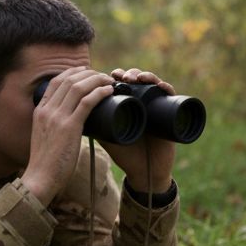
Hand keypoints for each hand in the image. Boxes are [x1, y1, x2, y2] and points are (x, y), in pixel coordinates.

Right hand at [21, 67, 115, 205]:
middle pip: (68, 80)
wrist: (40, 178)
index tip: (88, 73)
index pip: (56, 81)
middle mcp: (47, 110)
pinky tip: (109, 91)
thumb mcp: (45, 137)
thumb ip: (54, 127)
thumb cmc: (46, 163)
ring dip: (96, 80)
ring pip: (78, 87)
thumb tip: (72, 122)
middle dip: (88, 73)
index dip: (73, 73)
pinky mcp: (69, 127)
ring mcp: (57, 118)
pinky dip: (99, 93)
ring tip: (109, 81)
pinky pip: (87, 102)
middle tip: (103, 76)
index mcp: (40, 111)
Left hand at [102, 68, 176, 192]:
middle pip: (137, 80)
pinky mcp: (172, 114)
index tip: (107, 75)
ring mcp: (157, 107)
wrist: (144, 172)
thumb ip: (93, 124)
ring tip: (137, 78)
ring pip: (153, 84)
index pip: (122, 84)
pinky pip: (171, 97)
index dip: (115, 76)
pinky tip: (161, 86)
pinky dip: (167, 88)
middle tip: (121, 76)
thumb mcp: (106, 137)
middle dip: (129, 74)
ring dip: (146, 76)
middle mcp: (143, 102)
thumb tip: (74, 110)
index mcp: (127, 105)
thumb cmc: (125, 154)